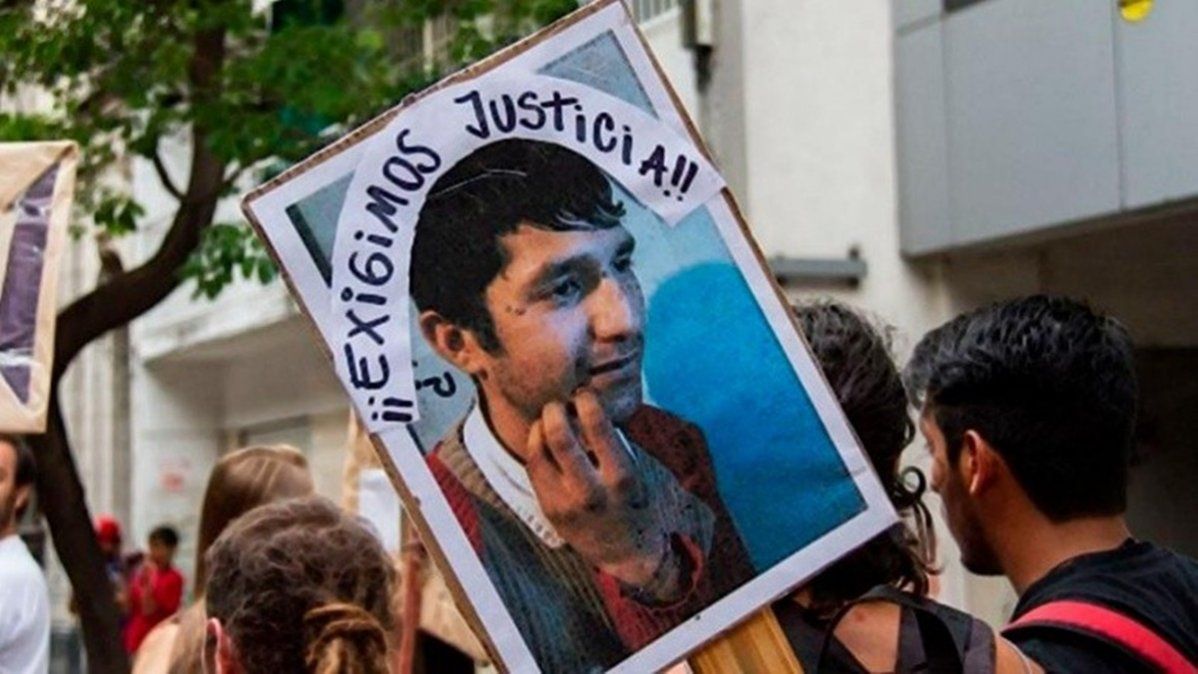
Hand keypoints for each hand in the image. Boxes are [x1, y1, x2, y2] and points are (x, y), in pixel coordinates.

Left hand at [526, 389, 680, 599]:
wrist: (625, 553)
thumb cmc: (632, 502)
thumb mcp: (634, 472)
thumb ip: (611, 443)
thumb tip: (584, 406)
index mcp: (620, 477)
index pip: (599, 428)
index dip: (587, 403)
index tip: (584, 393)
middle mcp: (591, 491)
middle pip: (560, 439)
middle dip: (554, 412)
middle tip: (555, 404)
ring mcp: (566, 504)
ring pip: (538, 454)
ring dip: (539, 428)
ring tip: (545, 419)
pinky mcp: (550, 511)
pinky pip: (533, 471)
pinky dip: (534, 449)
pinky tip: (540, 440)